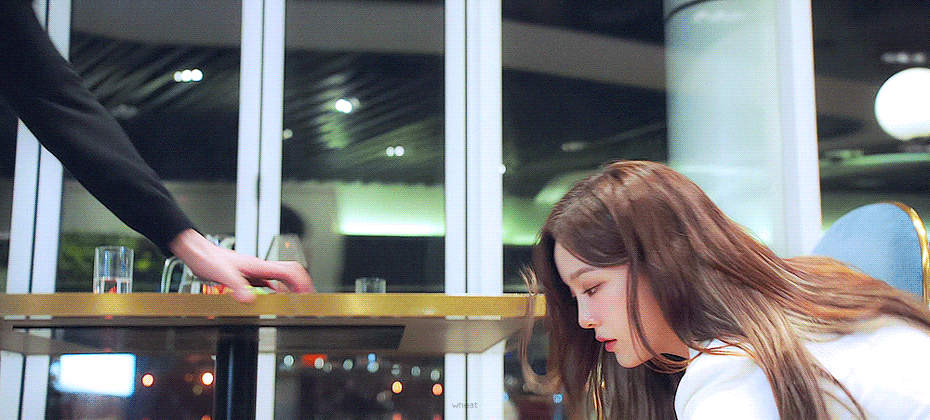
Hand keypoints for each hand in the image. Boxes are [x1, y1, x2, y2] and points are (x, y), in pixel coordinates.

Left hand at [168, 229, 314, 301]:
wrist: (198, 253)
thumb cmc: (209, 259)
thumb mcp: (222, 274)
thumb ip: (237, 286)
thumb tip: (250, 299)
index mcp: (258, 265)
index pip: (289, 270)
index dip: (301, 282)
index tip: (307, 293)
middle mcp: (260, 267)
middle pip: (290, 272)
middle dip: (302, 284)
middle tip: (307, 298)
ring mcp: (255, 271)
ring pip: (281, 278)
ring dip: (291, 288)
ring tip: (295, 301)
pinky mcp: (249, 276)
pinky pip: (269, 283)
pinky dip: (277, 292)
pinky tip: (273, 300)